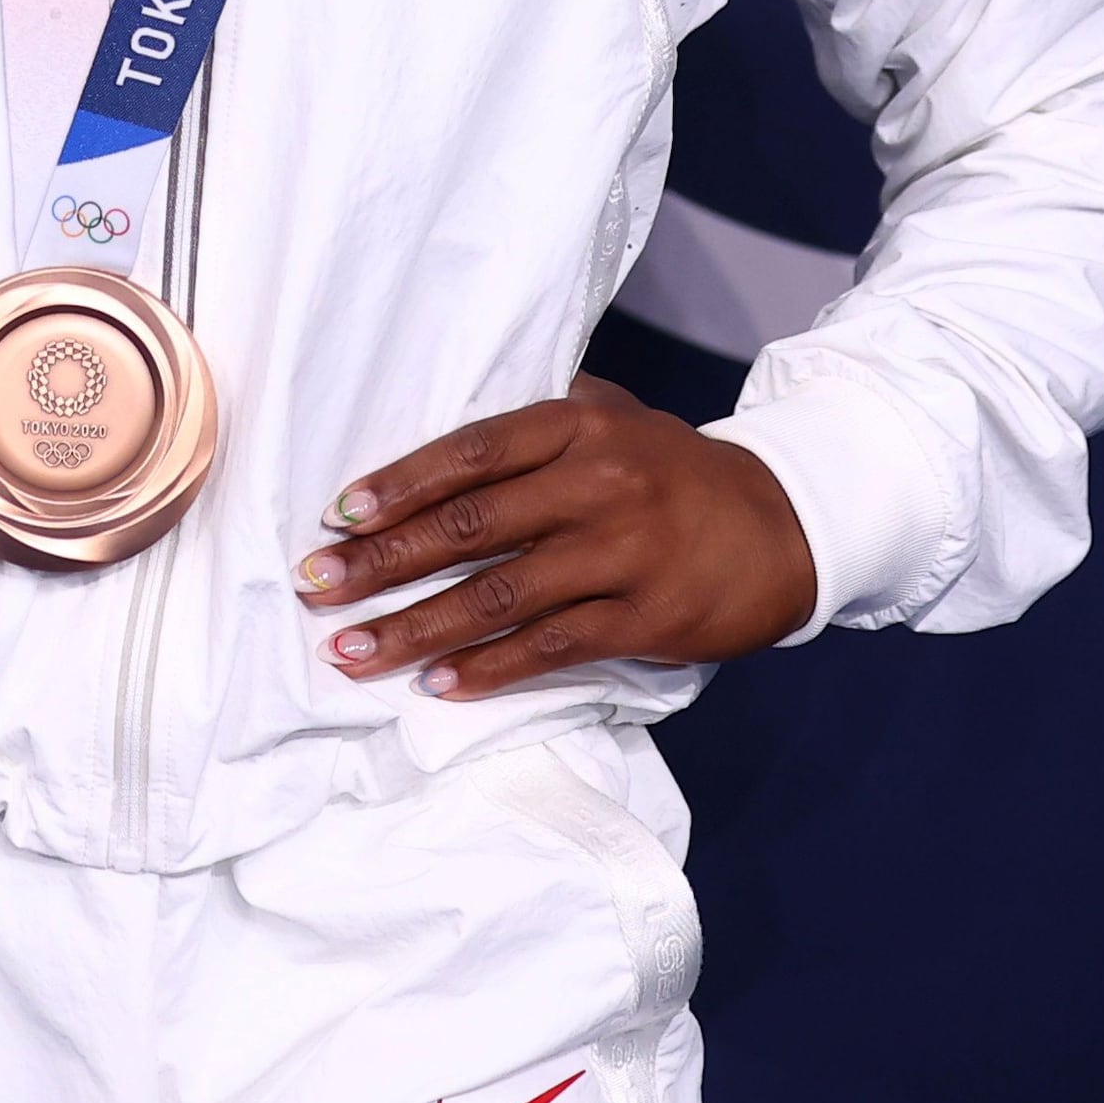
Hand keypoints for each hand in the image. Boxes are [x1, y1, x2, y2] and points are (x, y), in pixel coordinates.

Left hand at [294, 375, 816, 698]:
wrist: (787, 521)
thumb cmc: (674, 470)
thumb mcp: (615, 418)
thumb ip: (536, 426)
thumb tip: (433, 446)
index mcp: (579, 425)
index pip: (471, 451)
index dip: (399, 484)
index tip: (337, 516)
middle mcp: (597, 482)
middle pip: (470, 526)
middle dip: (382, 562)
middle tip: (316, 586)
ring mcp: (623, 552)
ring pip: (498, 596)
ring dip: (415, 627)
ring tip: (352, 651)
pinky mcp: (647, 617)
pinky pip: (551, 648)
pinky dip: (487, 669)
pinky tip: (437, 684)